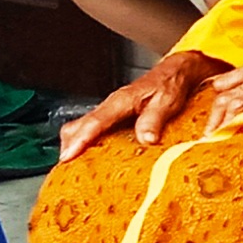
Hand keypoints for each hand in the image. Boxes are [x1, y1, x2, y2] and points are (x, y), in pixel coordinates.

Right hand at [61, 48, 216, 161]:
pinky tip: (91, 158)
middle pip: (78, 125)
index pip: (95, 121)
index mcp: (122, 100)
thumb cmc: (171, 84)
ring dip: (75, 146)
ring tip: (75, 169)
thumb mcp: (167, 101)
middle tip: (66, 170)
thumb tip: (145, 139)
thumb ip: (154, 119)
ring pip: (80, 127)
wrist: (176, 72)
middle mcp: (111, 105)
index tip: (69, 156)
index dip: (81, 139)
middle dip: (69, 146)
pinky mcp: (112, 116)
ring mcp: (109, 111)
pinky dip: (85, 143)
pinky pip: (91, 129)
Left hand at [203, 45, 242, 133]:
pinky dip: (241, 121)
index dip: (215, 96)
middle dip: (214, 116)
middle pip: (226, 98)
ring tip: (215, 134)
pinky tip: (236, 130)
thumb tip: (236, 86)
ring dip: (222, 121)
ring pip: (235, 105)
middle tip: (207, 132)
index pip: (227, 81)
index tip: (210, 111)